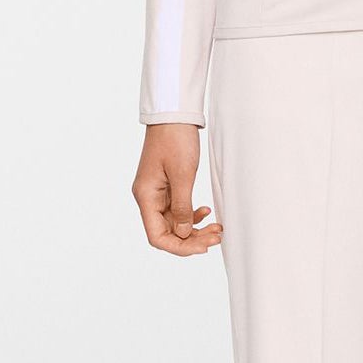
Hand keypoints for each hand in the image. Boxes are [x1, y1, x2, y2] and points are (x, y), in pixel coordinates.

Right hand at [133, 122, 223, 255]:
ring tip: (217, 228)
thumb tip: (184, 234)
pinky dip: (192, 215)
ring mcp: (157, 193)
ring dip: (195, 229)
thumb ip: (182, 207)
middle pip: (167, 232)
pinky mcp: (167, 187)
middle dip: (192, 239)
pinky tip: (206, 213)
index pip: (157, 236)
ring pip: (175, 223)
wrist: (174, 115)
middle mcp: (148, 198)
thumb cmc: (176, 140)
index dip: (179, 247)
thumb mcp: (183, 175)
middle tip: (217, 237)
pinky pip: (178, 210)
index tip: (202, 247)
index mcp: (146, 197)